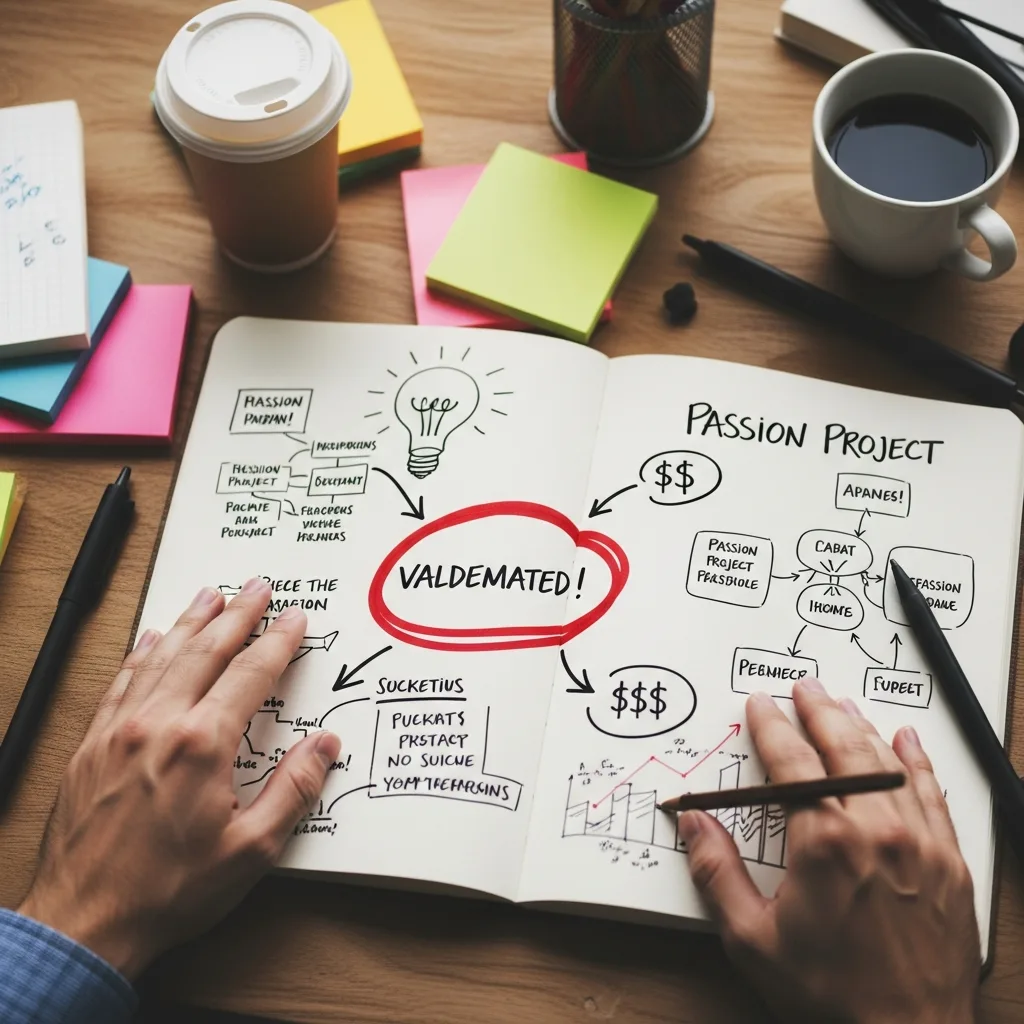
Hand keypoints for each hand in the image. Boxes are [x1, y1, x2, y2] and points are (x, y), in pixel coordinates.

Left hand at [17, 579, 339, 979]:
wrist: (84, 923)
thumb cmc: (168, 892)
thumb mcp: (251, 850)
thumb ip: (293, 790)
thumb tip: (324, 747)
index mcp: (203, 745)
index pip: (251, 674)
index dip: (278, 642)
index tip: (294, 619)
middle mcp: (159, 724)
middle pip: (206, 651)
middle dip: (237, 614)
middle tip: (256, 587)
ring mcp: (120, 730)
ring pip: (162, 657)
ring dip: (191, 622)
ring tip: (210, 596)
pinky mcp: (91, 745)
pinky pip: (121, 682)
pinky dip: (141, 654)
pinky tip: (152, 638)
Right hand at [679, 679, 979, 1023]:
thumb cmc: (830, 996)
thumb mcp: (752, 940)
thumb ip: (717, 873)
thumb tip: (694, 823)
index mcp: (823, 842)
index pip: (791, 762)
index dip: (771, 727)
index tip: (760, 706)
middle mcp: (875, 831)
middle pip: (843, 748)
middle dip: (818, 711)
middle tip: (804, 688)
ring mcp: (919, 844)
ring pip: (887, 764)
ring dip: (860, 727)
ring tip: (842, 705)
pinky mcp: (949, 864)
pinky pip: (932, 795)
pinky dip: (917, 762)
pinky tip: (907, 742)